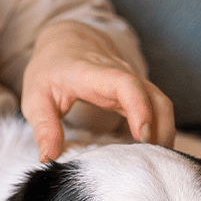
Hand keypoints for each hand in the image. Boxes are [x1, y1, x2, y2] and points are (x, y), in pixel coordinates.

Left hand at [22, 21, 174, 160]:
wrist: (66, 40)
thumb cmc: (49, 69)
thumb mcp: (35, 97)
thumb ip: (43, 126)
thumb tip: (48, 158)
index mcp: (92, 73)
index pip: (124, 85)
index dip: (138, 107)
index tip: (142, 134)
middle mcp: (119, 73)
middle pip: (153, 97)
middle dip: (161, 128)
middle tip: (154, 160)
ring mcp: (131, 80)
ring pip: (160, 102)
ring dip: (165, 130)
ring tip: (158, 160)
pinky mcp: (136, 89)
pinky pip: (156, 106)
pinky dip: (160, 127)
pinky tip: (153, 149)